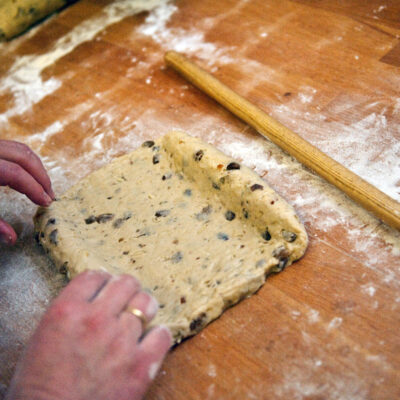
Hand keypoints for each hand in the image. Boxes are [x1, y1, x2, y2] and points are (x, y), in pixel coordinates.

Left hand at [0, 140, 53, 244]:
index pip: (15, 173)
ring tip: (43, 186)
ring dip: (36, 167)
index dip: (34, 188)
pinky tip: (27, 177)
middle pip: (23, 156)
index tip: (46, 202)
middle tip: (49, 194)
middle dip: (41, 176)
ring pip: (20, 149)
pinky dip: (25, 162)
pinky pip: (12, 148)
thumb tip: (11, 238)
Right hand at [6, 271, 171, 399]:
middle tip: (126, 300)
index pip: (95, 275)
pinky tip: (150, 341)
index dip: (103, 280)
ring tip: (140, 318)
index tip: (107, 287)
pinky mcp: (141, 365)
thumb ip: (71, 311)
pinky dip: (158, 336)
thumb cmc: (39, 386)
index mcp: (67, 310)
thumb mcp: (44, 337)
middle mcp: (96, 319)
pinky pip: (162, 335)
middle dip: (127, 289)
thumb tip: (95, 298)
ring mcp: (121, 341)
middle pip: (126, 283)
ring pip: (146, 304)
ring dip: (144, 309)